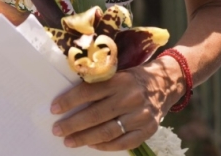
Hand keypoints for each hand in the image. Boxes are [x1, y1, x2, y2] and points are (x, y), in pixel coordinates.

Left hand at [50, 66, 169, 149]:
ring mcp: (140, 115)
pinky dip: (105, 146)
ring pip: (107, 131)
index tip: (54, 108)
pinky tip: (91, 145)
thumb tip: (69, 98)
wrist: (166, 84)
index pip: (89, 91)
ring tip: (69, 141)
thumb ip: (98, 84)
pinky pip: (122, 143)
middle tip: (57, 129)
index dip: (69, 101)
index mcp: (120, 80)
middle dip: (73, 124)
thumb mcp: (117, 74)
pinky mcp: (147, 130)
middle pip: (96, 114)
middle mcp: (130, 98)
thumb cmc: (133, 79)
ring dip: (84, 138)